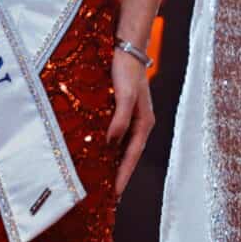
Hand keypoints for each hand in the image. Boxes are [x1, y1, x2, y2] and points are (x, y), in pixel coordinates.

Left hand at [107, 39, 153, 195]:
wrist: (125, 46)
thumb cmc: (127, 69)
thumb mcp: (125, 95)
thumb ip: (120, 119)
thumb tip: (111, 142)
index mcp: (144, 123)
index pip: (131, 156)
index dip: (123, 176)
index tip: (115, 195)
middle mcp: (138, 122)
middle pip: (127, 154)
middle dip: (119, 174)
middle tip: (107, 196)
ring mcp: (129, 116)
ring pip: (120, 146)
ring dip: (112, 162)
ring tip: (101, 180)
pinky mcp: (119, 109)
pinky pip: (113, 134)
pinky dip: (106, 146)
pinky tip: (96, 152)